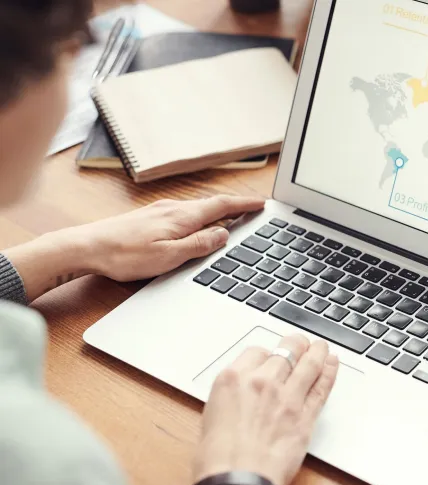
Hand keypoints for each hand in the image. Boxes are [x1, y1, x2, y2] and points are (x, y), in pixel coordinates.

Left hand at [2, 195, 263, 300]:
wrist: (85, 248)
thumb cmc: (123, 256)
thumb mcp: (168, 257)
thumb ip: (199, 244)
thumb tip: (224, 234)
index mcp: (182, 217)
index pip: (222, 206)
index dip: (244, 205)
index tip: (262, 203)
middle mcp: (173, 209)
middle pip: (212, 204)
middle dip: (236, 207)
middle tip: (254, 210)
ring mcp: (160, 211)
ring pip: (198, 209)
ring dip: (218, 212)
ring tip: (233, 218)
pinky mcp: (150, 218)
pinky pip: (185, 214)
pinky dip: (201, 216)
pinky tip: (199, 225)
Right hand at [188, 334, 337, 484]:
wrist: (236, 480)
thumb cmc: (218, 457)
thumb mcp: (212, 415)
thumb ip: (233, 397)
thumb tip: (243, 396)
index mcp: (233, 378)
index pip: (256, 351)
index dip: (266, 354)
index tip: (270, 358)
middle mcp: (262, 381)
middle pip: (286, 350)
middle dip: (294, 344)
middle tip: (299, 343)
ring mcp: (287, 396)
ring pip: (309, 362)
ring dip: (317, 351)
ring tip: (320, 347)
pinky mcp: (306, 415)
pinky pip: (322, 386)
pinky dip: (330, 371)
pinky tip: (332, 363)